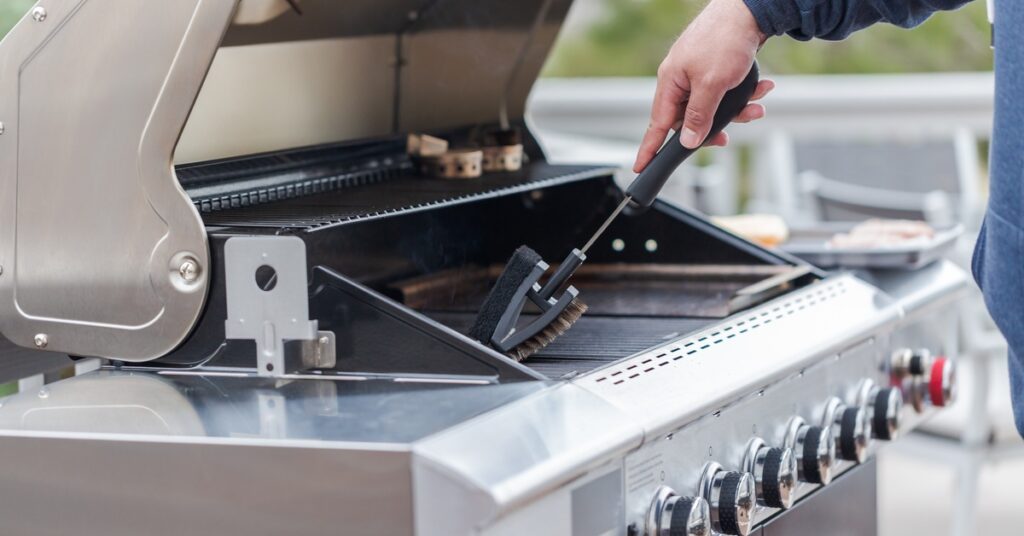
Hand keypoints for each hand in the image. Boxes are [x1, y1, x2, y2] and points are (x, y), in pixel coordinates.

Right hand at [633, 0, 772, 172]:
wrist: (749, 9)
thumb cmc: (724, 39)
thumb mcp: (711, 84)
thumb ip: (698, 116)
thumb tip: (687, 140)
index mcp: (671, 82)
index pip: (657, 124)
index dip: (649, 148)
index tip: (640, 167)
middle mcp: (681, 79)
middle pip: (690, 119)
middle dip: (714, 127)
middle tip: (726, 138)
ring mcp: (698, 73)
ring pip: (712, 107)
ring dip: (736, 110)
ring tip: (755, 106)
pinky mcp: (716, 68)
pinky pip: (725, 92)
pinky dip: (742, 94)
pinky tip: (760, 88)